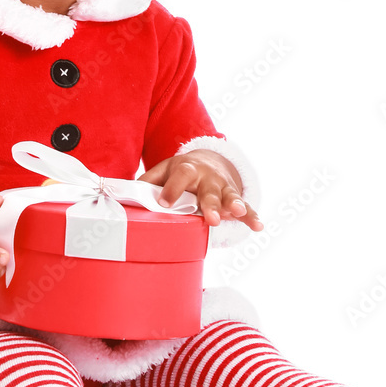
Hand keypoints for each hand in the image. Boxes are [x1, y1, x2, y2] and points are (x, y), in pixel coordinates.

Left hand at [138, 149, 262, 230]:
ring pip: (230, 196)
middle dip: (210, 204)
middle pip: (209, 190)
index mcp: (187, 169)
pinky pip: (246, 207)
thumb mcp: (163, 171)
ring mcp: (223, 187)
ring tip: (237, 213)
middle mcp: (207, 177)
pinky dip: (252, 217)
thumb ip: (148, 181)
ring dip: (235, 205)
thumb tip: (126, 193)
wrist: (209, 159)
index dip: (172, 190)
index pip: (179, 177)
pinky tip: (258, 227)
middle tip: (211, 219)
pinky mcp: (234, 197)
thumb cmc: (180, 172)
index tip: (164, 204)